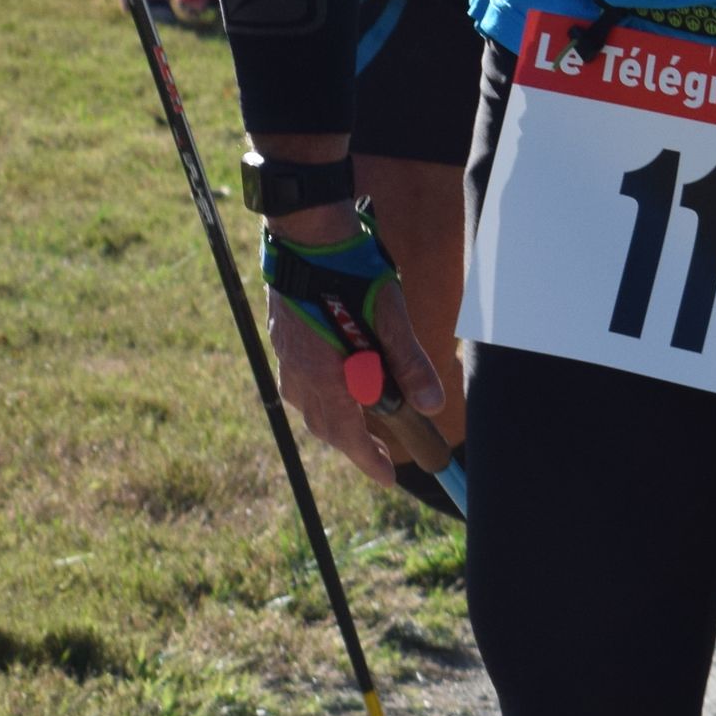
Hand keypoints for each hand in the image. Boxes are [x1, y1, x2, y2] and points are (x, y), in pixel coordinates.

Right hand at [261, 209, 451, 491]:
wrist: (306, 235)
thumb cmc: (352, 273)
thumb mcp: (391, 317)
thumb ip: (410, 363)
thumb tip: (433, 404)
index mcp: (329, 377)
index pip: (350, 437)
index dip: (370, 461)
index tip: (389, 480)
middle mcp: (302, 376)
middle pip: (327, 429)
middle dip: (354, 445)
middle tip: (380, 454)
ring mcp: (287, 358)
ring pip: (309, 409)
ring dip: (335, 423)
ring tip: (358, 423)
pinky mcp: (282, 340)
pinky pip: (299, 386)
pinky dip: (320, 398)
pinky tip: (333, 385)